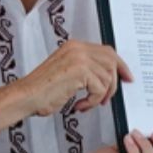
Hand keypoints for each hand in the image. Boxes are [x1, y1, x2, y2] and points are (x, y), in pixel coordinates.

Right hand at [14, 40, 131, 116]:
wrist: (26, 97)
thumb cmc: (42, 91)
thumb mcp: (67, 73)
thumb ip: (85, 69)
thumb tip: (107, 77)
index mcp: (75, 46)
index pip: (107, 51)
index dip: (120, 65)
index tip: (127, 77)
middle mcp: (78, 48)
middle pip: (111, 62)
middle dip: (113, 83)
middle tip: (106, 99)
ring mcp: (79, 57)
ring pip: (107, 78)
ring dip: (99, 96)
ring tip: (86, 104)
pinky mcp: (80, 70)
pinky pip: (99, 89)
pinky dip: (92, 102)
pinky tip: (79, 105)